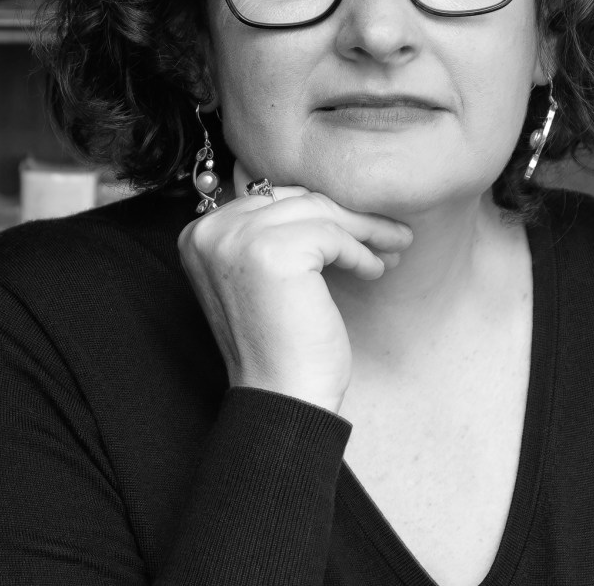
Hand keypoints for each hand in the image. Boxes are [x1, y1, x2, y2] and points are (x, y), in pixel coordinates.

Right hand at [178, 186, 411, 413]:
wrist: (281, 399)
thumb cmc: (278, 345)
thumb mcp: (261, 276)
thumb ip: (271, 232)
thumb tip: (323, 193)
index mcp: (200, 234)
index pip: (271, 199)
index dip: (320, 211)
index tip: (358, 224)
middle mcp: (211, 231)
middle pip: (296, 199)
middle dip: (347, 214)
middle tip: (389, 231)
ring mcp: (238, 238)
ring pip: (320, 212)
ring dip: (365, 229)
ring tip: (393, 246)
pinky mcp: (273, 251)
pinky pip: (333, 235)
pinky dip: (361, 252)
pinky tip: (376, 270)